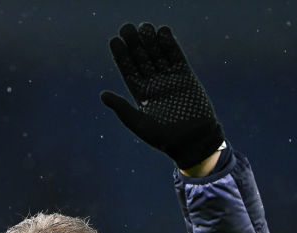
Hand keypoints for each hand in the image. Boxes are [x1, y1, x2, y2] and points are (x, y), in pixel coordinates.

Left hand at [101, 22, 224, 169]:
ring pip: (158, 55)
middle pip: (141, 58)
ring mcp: (170, 79)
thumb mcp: (140, 124)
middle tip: (127, 28)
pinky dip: (170, 44)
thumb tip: (103, 95)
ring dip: (150, 40)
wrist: (193, 141)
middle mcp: (154, 84)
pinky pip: (176, 57)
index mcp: (141, 94)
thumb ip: (122, 108)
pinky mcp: (186, 77)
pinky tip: (163, 31)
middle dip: (134, 43)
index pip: (128, 70)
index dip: (121, 55)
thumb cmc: (165, 138)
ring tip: (144, 27)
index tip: (115, 41)